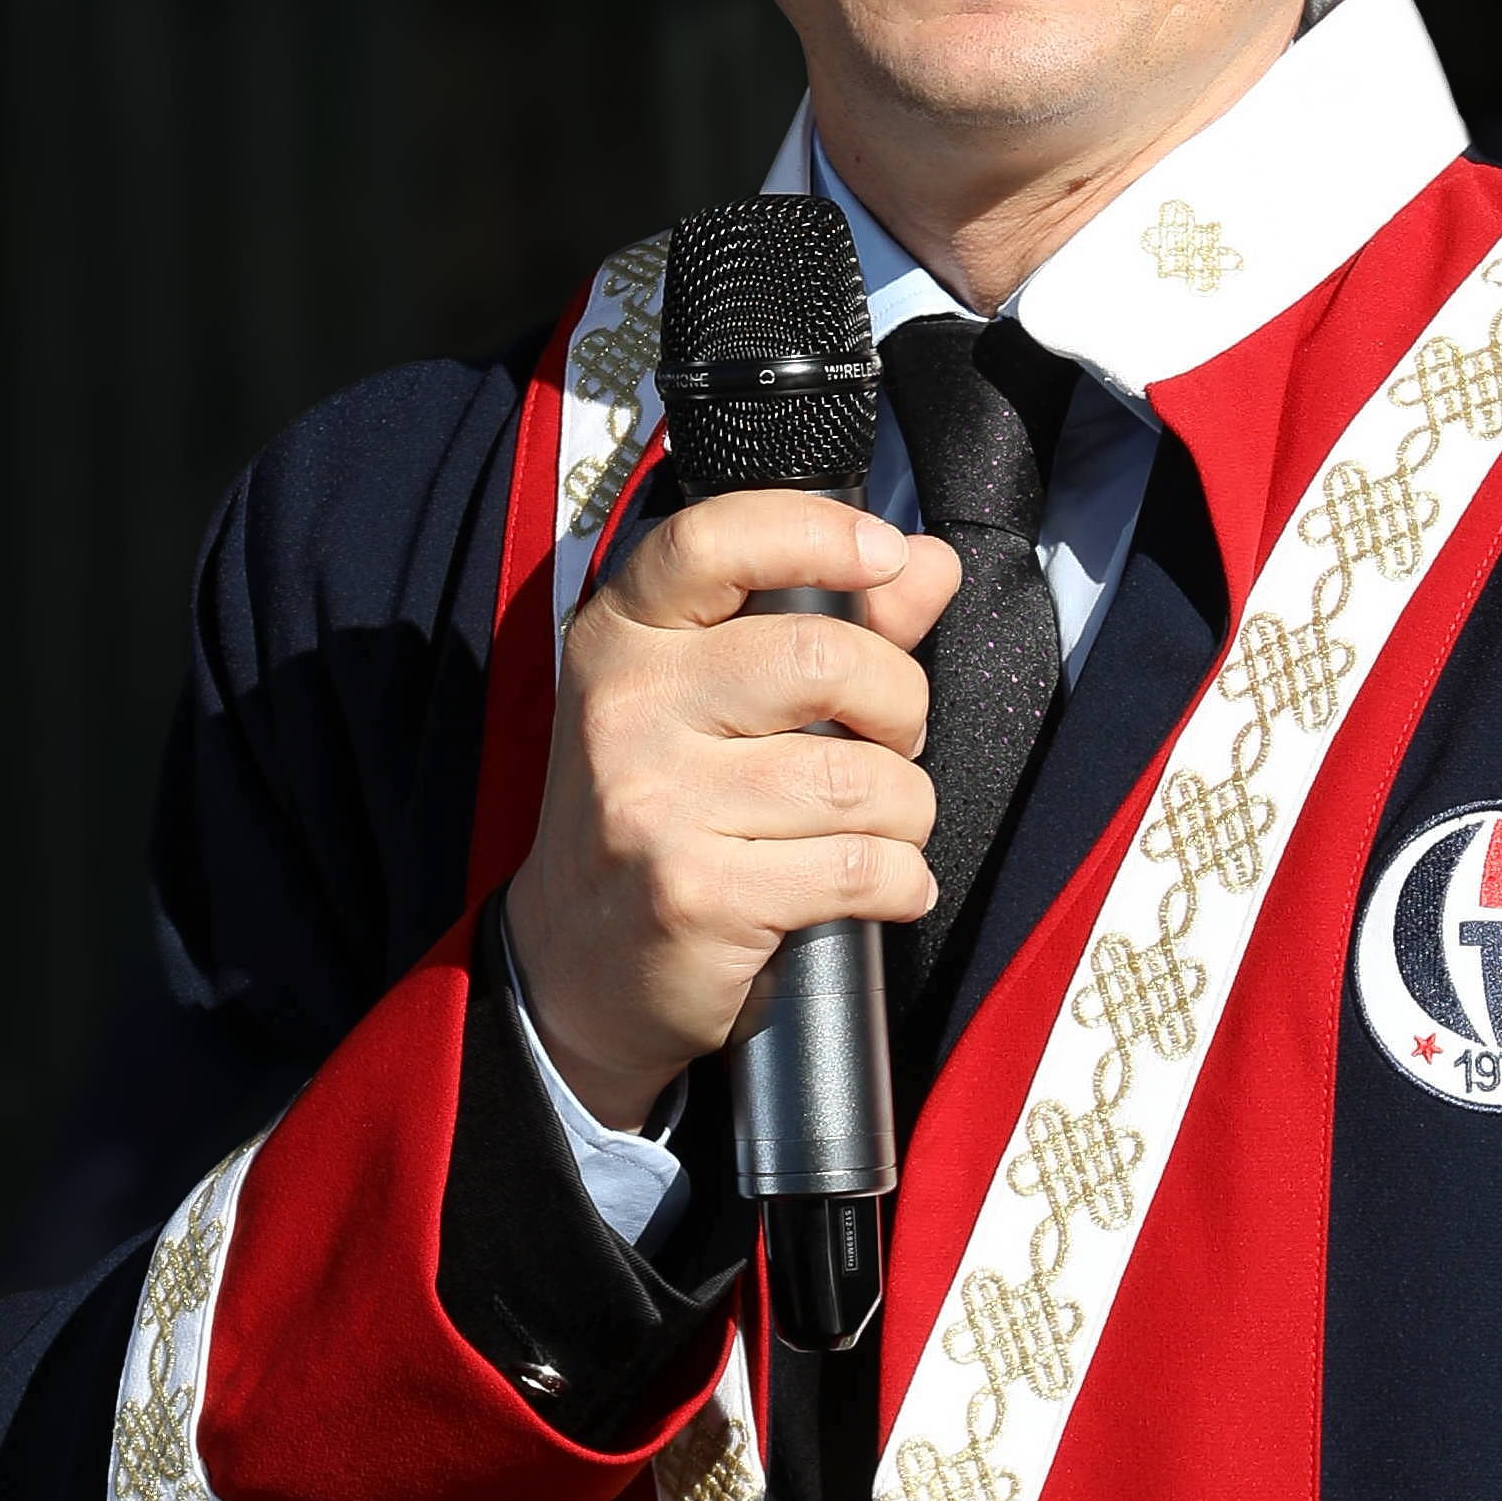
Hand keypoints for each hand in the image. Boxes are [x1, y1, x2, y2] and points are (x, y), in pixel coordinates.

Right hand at [500, 494, 959, 1128]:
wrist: (571, 966)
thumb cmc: (662, 815)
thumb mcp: (713, 703)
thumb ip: (825, 622)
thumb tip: (930, 562)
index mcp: (621, 639)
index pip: (713, 541)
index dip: (818, 534)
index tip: (884, 558)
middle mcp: (625, 709)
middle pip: (824, 660)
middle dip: (900, 706)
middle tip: (889, 744)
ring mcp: (653, 803)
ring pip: (859, 778)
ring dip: (904, 813)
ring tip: (878, 831)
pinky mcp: (694, 894)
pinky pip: (858, 867)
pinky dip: (900, 882)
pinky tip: (881, 888)